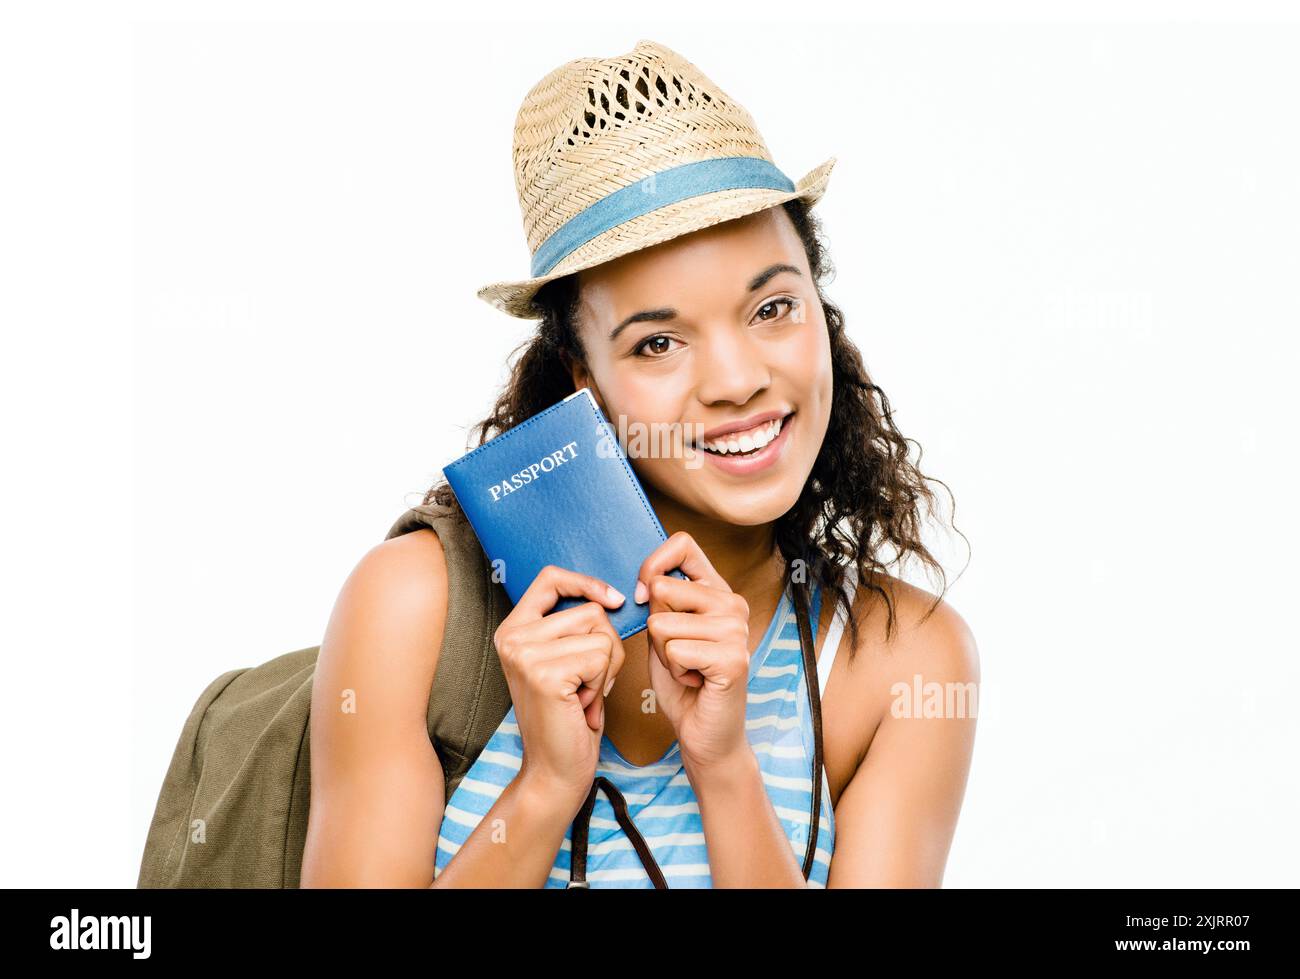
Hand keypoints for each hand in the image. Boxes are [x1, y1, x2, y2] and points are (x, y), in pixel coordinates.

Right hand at [493, 565, 626, 807]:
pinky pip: (601, 657)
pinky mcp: (544, 673)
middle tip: (586, 685)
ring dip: (606, 668)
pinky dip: (602, 683)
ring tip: (583, 695)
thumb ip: (574, 627)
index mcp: (513, 629)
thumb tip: (612, 597)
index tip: (612, 600)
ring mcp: (525, 653)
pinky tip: (583, 705)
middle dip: (606, 648)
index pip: (550, 578)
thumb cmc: (569, 718)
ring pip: (601, 634)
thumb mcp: (566, 661)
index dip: (586, 583)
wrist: (556, 771)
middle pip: (591, 611)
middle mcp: (511, 636)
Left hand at [635, 532, 753, 772]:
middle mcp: (733, 603)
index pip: (682, 545)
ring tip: (688, 668)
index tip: (645, 598)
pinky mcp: (732, 658)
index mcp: (717, 590)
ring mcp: (736, 629)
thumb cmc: (683, 683)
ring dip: (663, 654)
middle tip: (678, 653)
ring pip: (662, 624)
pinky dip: (674, 671)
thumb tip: (647, 582)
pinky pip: (674, 650)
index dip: (652, 566)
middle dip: (654, 627)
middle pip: (662, 588)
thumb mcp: (663, 633)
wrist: (705, 733)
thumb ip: (658, 602)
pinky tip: (695, 681)